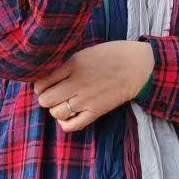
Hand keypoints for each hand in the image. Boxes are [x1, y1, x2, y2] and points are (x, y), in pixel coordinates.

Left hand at [34, 41, 154, 130]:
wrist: (138, 65)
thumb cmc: (112, 55)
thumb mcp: (85, 52)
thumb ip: (67, 64)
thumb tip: (47, 76)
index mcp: (73, 64)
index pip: (41, 83)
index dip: (41, 85)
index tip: (46, 84)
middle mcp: (77, 83)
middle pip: (45, 100)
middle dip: (46, 98)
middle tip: (55, 94)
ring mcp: (86, 100)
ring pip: (56, 113)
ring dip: (57, 109)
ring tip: (64, 103)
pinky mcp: (96, 112)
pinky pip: (71, 125)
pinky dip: (65, 123)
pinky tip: (69, 115)